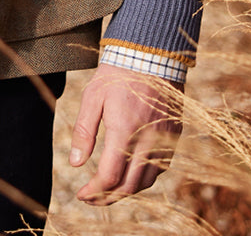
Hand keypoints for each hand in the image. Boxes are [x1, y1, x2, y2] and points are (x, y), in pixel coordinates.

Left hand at [68, 64, 181, 203]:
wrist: (151, 53)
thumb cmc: (117, 74)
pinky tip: (130, 171)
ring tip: (108, 187)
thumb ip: (84, 131)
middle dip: (107, 197)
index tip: (81, 194)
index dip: (94, 192)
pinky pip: (160, 167)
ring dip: (126, 190)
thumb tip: (75, 163)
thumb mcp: (93, 97)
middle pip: (129, 186)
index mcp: (125, 130)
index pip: (110, 177)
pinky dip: (144, 177)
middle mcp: (148, 140)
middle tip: (91, 197)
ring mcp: (165, 139)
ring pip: (146, 181)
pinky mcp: (175, 135)